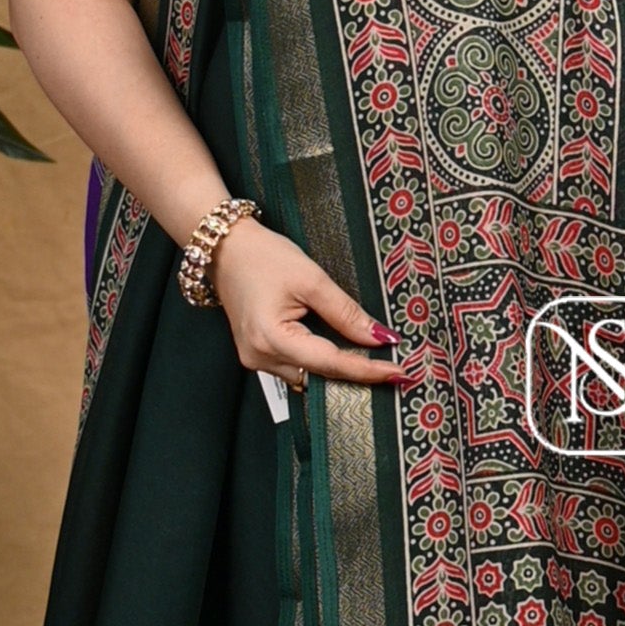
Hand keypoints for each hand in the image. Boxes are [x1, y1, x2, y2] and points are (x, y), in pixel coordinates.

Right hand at [209, 217, 402, 391]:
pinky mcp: (258, 354)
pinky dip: (320, 362)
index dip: (368, 370)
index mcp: (272, 339)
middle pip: (320, 376)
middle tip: (394, 370)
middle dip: (357, 374)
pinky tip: (342, 353)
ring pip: (309, 376)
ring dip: (338, 369)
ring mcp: (256, 359)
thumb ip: (346, 312)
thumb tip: (380, 337)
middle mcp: (260, 357)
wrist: (225, 249)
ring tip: (374, 362)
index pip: (331, 363)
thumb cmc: (262, 257)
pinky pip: (297, 367)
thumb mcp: (312, 279)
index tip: (399, 373)